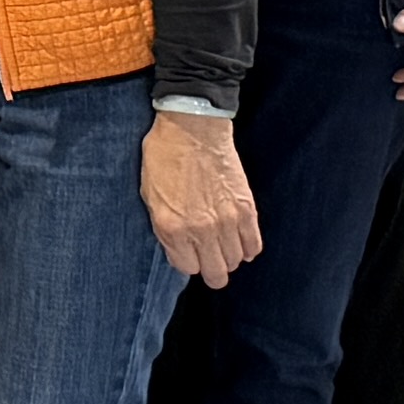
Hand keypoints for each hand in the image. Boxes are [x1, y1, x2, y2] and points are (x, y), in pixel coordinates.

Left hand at [144, 110, 261, 286]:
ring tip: (222, 243)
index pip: (187, 268)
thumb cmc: (165, 157)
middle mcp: (200, 231)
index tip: (187, 251)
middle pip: (215, 274)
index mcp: (172, 228)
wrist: (192, 129)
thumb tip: (178, 249)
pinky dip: (247, 247)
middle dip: (210, 269)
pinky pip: (254, 246)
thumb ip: (164, 228)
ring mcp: (226, 221)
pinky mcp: (246, 209)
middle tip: (208, 256)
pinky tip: (239, 240)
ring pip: (235, 262)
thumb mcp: (150, 196)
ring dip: (228, 256)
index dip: (187, 260)